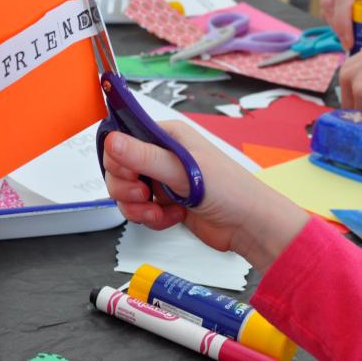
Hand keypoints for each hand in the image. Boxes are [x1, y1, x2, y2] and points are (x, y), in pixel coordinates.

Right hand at [103, 121, 308, 271]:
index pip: (121, 140)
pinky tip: (171, 217)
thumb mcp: (182, 171)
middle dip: (125, 188)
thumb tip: (111, 139)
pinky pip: (140, 210)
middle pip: (118, 169)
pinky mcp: (165, 202)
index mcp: (166, 136)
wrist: (250, 226)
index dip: (118, 161)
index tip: (131, 175)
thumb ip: (143, 156)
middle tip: (144, 196)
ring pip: (126, 193)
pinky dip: (151, 218)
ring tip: (158, 212)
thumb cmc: (229, 190)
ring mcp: (162, 180)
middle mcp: (161, 155)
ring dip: (137, 208)